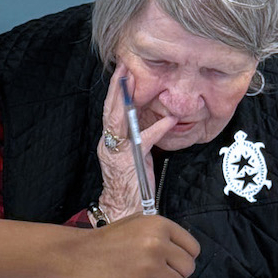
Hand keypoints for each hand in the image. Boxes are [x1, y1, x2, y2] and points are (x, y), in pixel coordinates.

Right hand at [65, 213, 199, 277]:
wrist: (76, 255)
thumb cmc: (104, 242)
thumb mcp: (134, 225)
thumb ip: (160, 237)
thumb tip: (179, 259)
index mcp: (159, 225)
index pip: (192, 248)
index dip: (183, 258)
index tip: (171, 263)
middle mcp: (158, 243)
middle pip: (188, 268)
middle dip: (174, 274)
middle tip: (156, 275)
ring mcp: (150, 266)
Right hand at [96, 62, 177, 220]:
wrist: (126, 210)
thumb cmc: (133, 184)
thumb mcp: (136, 155)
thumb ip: (140, 137)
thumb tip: (157, 119)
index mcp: (109, 141)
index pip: (110, 111)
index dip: (114, 92)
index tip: (121, 72)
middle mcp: (108, 143)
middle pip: (109, 109)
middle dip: (116, 88)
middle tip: (123, 67)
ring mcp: (116, 151)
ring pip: (117, 119)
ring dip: (125, 99)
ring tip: (133, 81)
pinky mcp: (129, 160)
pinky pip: (144, 139)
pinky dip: (157, 128)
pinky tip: (169, 120)